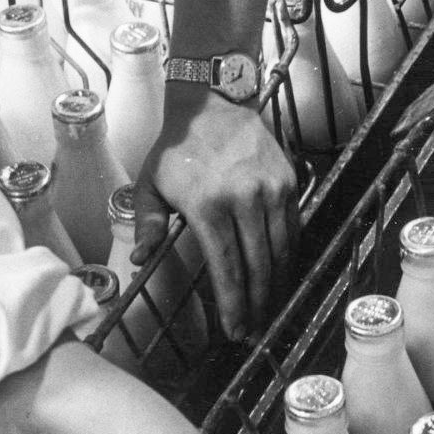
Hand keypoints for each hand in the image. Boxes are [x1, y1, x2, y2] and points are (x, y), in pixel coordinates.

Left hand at [148, 87, 298, 337]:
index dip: (233, 304)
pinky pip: (293, 227)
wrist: (210, 104)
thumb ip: (147, 224)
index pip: (227, 268)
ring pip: (281, 250)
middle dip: (256, 303)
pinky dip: (289, 254)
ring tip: (269, 307)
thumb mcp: (149, 185)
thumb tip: (141, 260)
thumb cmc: (175, 149)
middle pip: (257, 266)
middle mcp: (244, 199)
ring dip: (276, 284)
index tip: (234, 329)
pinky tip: (281, 273)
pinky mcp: (287, 182)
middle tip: (253, 328)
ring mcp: (270, 190)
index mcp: (207, 206)